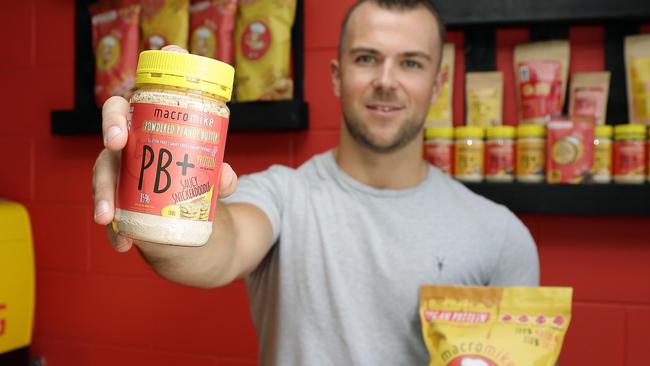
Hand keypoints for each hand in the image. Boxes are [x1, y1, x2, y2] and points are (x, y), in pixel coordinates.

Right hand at [92, 45, 237, 252]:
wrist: (192, 205)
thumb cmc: (194, 170)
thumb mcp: (210, 172)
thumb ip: (221, 175)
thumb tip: (225, 175)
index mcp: (142, 128)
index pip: (120, 111)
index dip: (113, 120)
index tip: (118, 139)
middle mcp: (124, 151)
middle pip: (105, 156)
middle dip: (104, 176)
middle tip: (111, 186)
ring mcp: (118, 176)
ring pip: (103, 186)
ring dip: (103, 204)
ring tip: (109, 222)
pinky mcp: (118, 202)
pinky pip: (111, 215)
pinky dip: (115, 231)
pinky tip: (123, 244)